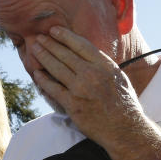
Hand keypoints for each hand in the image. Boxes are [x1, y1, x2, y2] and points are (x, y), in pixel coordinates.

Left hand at [30, 27, 143, 145]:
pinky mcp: (73, 105)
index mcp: (104, 65)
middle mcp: (92, 74)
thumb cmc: (124, 103)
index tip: (54, 30)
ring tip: (35, 49)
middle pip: (65, 55)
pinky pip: (53, 89)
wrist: (125, 129)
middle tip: (39, 38)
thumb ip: (102, 64)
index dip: (65, 36)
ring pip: (56, 68)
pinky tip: (37, 73)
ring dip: (43, 57)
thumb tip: (87, 53)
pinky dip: (43, 80)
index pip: (81, 45)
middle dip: (50, 44)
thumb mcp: (118, 76)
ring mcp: (81, 89)